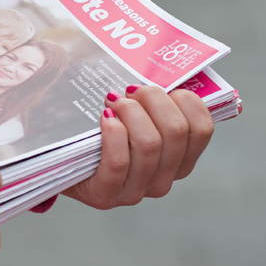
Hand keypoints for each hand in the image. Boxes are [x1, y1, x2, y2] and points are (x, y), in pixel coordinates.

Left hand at [64, 85, 213, 208]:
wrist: (63, 159)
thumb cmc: (102, 128)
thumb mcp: (136, 114)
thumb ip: (157, 100)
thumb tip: (174, 71)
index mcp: (180, 161)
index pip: (202, 128)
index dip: (186, 100)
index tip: (165, 87)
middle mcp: (163, 180)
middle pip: (176, 131)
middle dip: (153, 98)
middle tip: (131, 89)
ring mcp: (136, 191)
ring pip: (149, 144)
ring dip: (130, 111)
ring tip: (112, 100)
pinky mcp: (106, 195)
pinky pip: (119, 161)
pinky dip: (113, 133)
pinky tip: (105, 117)